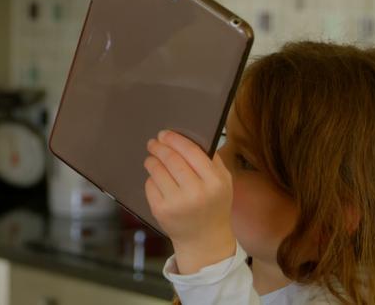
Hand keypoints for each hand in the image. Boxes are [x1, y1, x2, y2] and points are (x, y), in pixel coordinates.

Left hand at [145, 130, 235, 273]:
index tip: (165, 134)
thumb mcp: (224, 183)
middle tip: (154, 142)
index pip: (191, 152)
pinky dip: (151, 178)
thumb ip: (212, 160)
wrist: (205, 240)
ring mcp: (177, 203)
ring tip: (152, 158)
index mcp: (215, 182)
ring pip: (157, 170)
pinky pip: (150, 184)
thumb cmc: (214, 206)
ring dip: (151, 160)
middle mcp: (196, 192)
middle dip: (159, 147)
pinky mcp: (161, 210)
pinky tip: (157, 179)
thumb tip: (190, 138)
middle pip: (171, 159)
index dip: (175, 139)